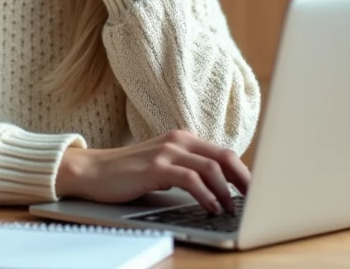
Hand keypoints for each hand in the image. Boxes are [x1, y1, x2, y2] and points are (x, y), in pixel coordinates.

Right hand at [55, 130, 250, 213]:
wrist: (92, 171)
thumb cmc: (128, 173)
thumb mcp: (164, 167)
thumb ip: (187, 170)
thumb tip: (219, 189)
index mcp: (183, 139)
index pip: (224, 153)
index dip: (244, 174)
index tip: (256, 193)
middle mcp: (178, 140)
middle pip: (225, 156)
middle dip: (245, 181)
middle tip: (256, 202)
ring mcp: (167, 152)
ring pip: (211, 168)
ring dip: (227, 191)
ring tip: (232, 210)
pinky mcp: (155, 167)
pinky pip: (190, 179)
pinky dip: (206, 194)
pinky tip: (211, 207)